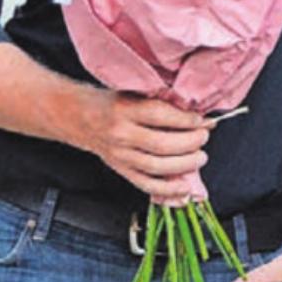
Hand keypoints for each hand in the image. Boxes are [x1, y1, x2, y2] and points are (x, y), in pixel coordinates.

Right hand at [73, 91, 211, 201]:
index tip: (202, 120)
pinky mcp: (120, 169)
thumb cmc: (111, 101)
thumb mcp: (133, 92)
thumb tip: (199, 116)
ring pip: (157, 167)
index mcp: (124, 109)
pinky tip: (185, 186)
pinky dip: (168, 189)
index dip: (186, 120)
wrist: (78, 116)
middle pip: (162, 145)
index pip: (160, 115)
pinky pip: (145, 184)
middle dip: (191, 143)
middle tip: (203, 138)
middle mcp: (120, 134)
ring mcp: (119, 155)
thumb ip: (163, 102)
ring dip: (185, 165)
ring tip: (200, 157)